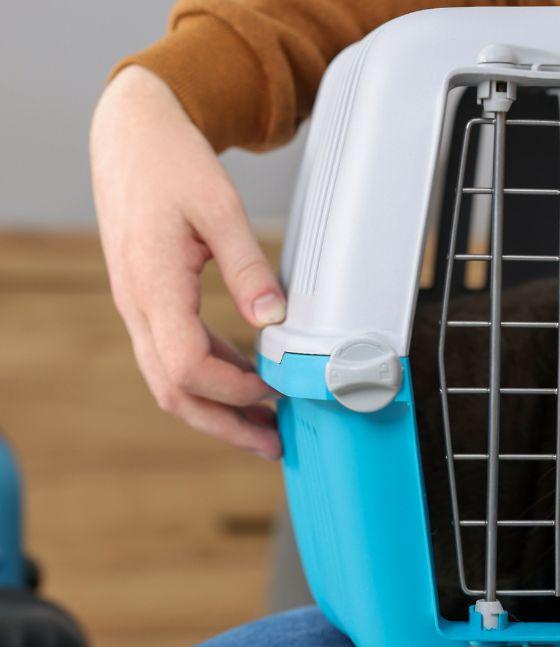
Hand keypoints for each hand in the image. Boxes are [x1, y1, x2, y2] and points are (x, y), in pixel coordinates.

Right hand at [90, 65, 282, 457]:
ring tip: (266, 425)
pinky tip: (246, 380)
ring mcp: (138, 306)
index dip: (234, 390)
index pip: (188, 365)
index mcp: (153, 285)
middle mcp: (137, 304)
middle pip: (174, 390)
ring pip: (170, 379)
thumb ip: (248, 267)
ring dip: (217, 408)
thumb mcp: (220, 207)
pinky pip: (174, 353)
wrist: (131, 136)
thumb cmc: (172, 164)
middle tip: (273, 444)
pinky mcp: (147, 300)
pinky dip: (210, 375)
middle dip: (223, 425)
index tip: (276, 393)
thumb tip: (273, 320)